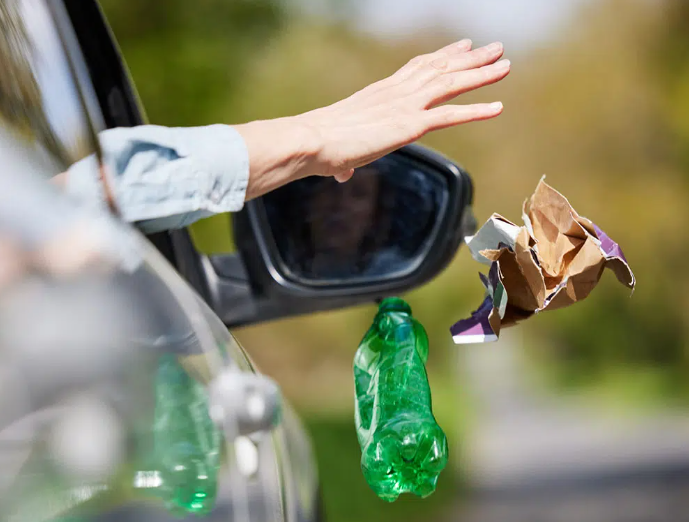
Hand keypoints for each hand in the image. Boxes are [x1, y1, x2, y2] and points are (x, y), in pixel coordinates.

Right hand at [237, 39, 509, 198]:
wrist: (311, 139)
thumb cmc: (318, 145)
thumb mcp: (337, 149)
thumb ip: (345, 160)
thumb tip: (340, 174)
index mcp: (381, 93)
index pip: (418, 68)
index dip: (443, 56)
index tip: (461, 47)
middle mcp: (396, 92)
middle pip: (440, 68)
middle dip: (469, 58)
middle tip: (494, 48)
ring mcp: (405, 106)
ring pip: (450, 83)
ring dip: (480, 74)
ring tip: (505, 64)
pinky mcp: (409, 124)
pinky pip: (450, 115)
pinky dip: (476, 110)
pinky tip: (497, 107)